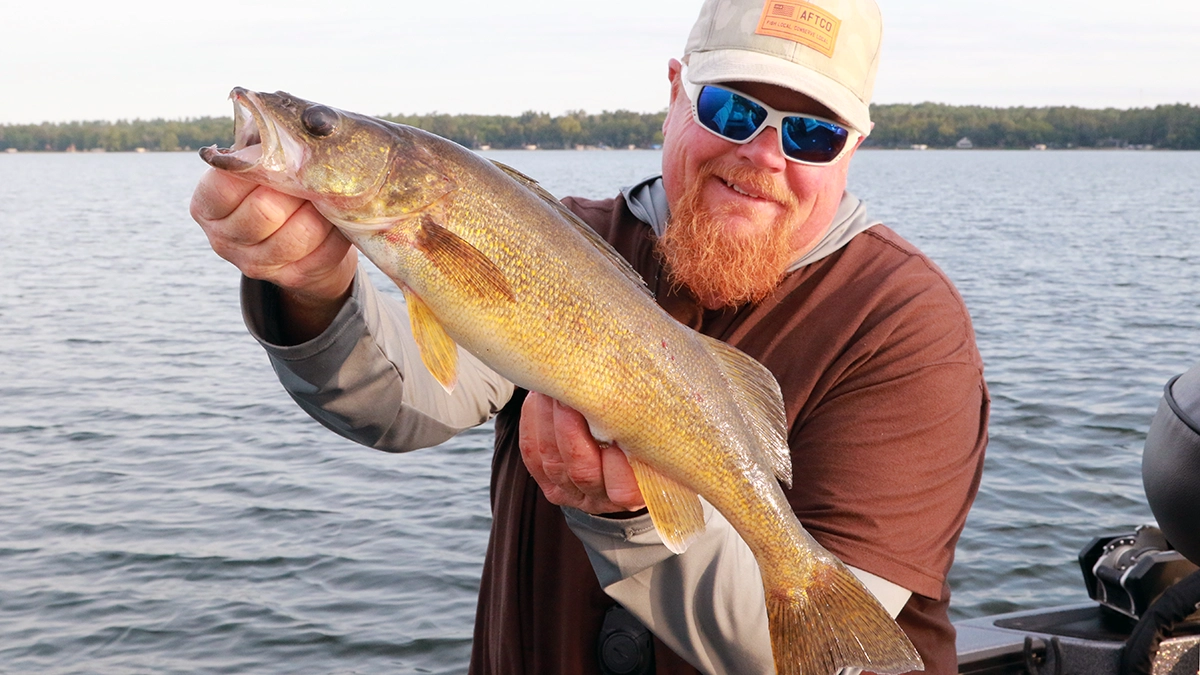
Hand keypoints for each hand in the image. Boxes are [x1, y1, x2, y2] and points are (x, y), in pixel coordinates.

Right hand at [190, 168, 357, 340]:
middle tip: (315, 172)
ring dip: (322, 208)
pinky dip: (337, 229)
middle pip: (266, 210)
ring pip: (301, 232)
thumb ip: (263, 152)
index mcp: (207, 206)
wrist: (298, 241)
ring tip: (328, 192)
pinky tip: (336, 216)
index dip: (261, 166)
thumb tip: (291, 131)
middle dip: (297, 187)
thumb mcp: (258, 169)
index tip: (283, 153)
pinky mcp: (291, 278)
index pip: (226, 184)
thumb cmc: (275, 190)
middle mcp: (224, 239)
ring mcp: (256, 264)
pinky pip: (326, 250)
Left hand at [519, 392, 645, 514]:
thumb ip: (651, 425)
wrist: (620, 446)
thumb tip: (651, 393)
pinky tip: (540, 398)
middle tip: (572, 393)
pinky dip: (533, 422)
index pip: (624, 490)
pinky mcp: (546, 479)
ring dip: (548, 419)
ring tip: (554, 387)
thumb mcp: (656, 436)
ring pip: (552, 460)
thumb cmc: (644, 435)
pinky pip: (532, 453)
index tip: (614, 423)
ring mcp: (570, 491)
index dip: (617, 460)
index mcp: (635, 494)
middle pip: (582, 471)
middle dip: (572, 430)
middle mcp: (601, 498)